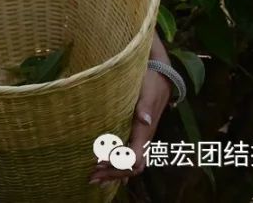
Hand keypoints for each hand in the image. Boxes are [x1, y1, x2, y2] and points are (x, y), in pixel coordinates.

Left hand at [89, 67, 171, 185]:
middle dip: (112, 174)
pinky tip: (106, 172)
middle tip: (91, 176)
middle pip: (131, 166)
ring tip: (93, 176)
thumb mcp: (147, 91)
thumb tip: (144, 120)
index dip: (118, 164)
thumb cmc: (151, 81)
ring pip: (129, 164)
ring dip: (113, 172)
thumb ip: (144, 106)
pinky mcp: (136, 134)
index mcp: (145, 132)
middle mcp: (144, 139)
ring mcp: (141, 138)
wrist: (160, 75)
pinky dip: (117, 167)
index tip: (99, 163)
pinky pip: (128, 156)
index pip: (134, 158)